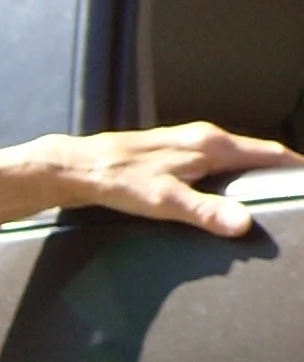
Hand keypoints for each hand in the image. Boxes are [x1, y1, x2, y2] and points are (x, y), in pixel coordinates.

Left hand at [35, 120, 303, 238]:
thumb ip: (206, 213)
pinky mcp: (176, 153)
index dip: (294, 166)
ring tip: (272, 193)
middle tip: (295, 192)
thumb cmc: (118, 180)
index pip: (268, 153)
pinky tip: (229, 192)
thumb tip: (243, 224)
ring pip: (236, 157)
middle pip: (256, 154)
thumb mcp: (164, 202)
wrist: (80, 167)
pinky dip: (232, 175)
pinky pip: (217, 162)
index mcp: (211, 144)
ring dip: (256, 172)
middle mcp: (204, 137)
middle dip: (279, 171)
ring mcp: (189, 143)